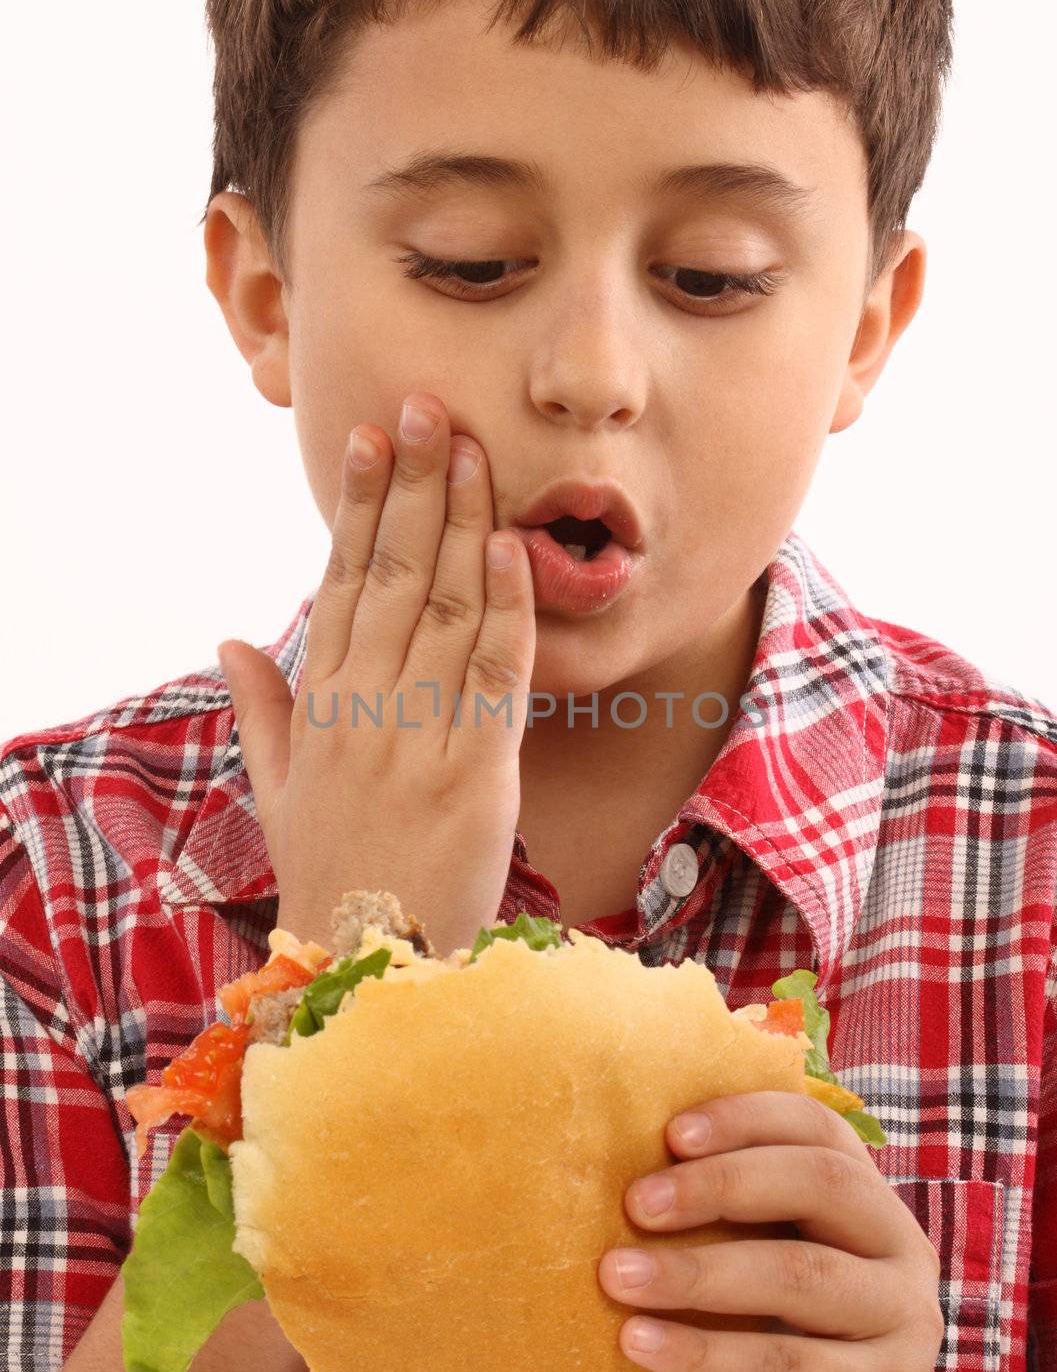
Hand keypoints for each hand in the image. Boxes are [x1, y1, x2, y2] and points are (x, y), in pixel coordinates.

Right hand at [217, 392, 534, 956]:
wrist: (366, 963)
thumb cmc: (330, 870)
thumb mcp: (280, 789)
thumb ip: (262, 709)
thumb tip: (231, 640)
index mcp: (321, 704)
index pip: (343, 583)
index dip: (360, 508)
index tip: (373, 441)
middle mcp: (365, 707)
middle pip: (395, 576)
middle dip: (414, 486)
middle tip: (429, 408)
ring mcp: (419, 736)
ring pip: (446, 608)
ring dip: (463, 523)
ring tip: (473, 450)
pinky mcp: (477, 772)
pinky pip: (495, 674)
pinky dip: (506, 607)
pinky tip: (511, 547)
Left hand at [597, 1091, 944, 1371]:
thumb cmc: (750, 1359)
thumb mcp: (729, 1276)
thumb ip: (705, 1223)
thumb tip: (612, 1167)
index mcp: (867, 1204)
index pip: (819, 1129)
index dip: (747, 1117)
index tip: (670, 1132)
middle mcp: (902, 1253)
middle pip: (821, 1183)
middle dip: (721, 1183)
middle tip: (636, 1202)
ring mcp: (905, 1328)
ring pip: (800, 1274)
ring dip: (697, 1271)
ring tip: (616, 1276)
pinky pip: (784, 1365)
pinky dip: (701, 1351)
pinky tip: (637, 1342)